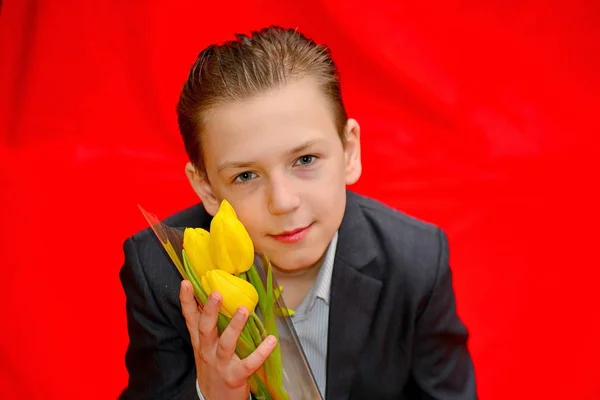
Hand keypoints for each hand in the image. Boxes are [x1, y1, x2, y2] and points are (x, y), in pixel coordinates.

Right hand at [180, 280, 276, 399]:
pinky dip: (261, 352)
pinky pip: (249, 363)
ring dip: (234, 326)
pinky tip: (271, 340)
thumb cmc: (213, 368)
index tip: (185, 282)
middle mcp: (207, 352)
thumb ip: (208, 327)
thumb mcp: (205, 348)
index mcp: (200, 343)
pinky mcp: (236, 376)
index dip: (187, 301)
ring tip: (243, 310)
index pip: (191, 319)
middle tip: (216, 292)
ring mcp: (221, 364)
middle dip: (210, 311)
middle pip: (206, 329)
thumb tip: (213, 298)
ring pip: (226, 344)